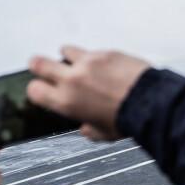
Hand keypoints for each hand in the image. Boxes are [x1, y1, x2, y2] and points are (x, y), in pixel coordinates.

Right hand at [28, 46, 149, 142]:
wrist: (150, 102)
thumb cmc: (127, 120)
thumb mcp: (102, 134)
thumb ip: (89, 129)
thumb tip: (87, 128)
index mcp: (66, 101)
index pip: (34, 90)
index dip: (35, 90)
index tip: (39, 90)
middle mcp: (73, 78)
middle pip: (40, 63)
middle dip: (37, 65)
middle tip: (37, 65)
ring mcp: (88, 62)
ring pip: (66, 50)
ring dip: (66, 55)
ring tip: (71, 59)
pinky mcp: (106, 52)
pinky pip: (92, 52)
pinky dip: (93, 58)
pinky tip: (101, 65)